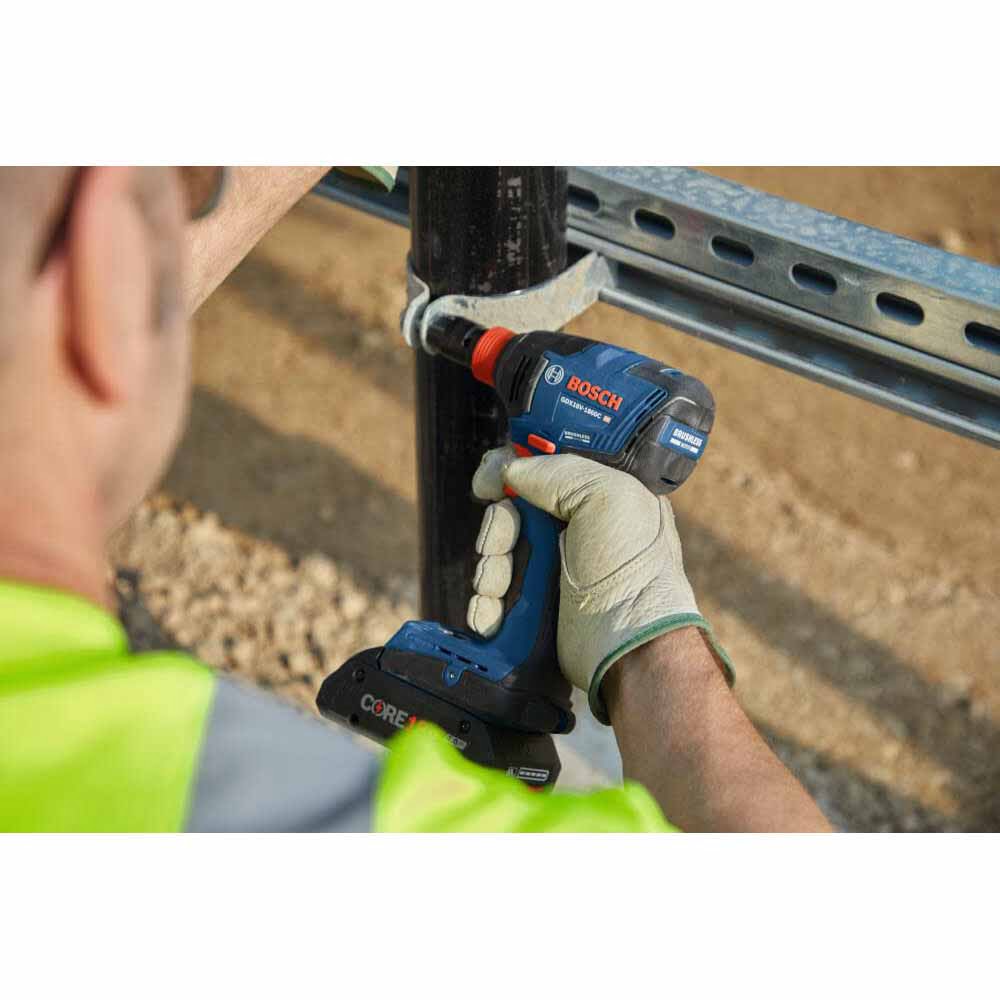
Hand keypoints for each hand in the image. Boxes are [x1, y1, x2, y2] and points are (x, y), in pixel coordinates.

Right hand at [469, 446, 731, 721]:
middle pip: (508, 514)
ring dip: (490, 570)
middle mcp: (574, 533)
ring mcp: (552, 574)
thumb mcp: (609, 496)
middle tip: (502, 545)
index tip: (491, 481)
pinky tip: (494, 612)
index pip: (542, 470)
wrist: (626, 645)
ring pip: (495, 557)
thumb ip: (559, 470)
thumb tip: (511, 470)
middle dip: (497, 529)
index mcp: (598, 499)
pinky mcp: (534, 611)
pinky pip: (492, 598)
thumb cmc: (631, 570)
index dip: (510, 471)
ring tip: (500, 587)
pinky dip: (486, 604)